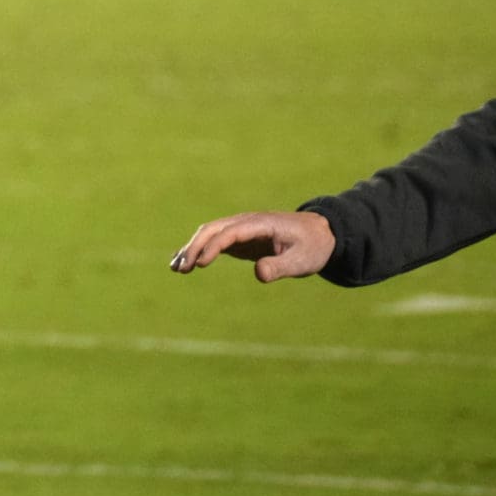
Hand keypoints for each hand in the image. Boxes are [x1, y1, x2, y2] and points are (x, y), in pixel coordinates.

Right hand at [169, 210, 334, 282]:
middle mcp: (246, 222)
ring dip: (191, 248)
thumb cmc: (313, 246)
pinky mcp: (239, 238)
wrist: (320, 233)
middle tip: (181, 269)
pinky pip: (213, 241)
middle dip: (194, 247)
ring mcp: (241, 228)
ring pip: (208, 233)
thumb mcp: (302, 260)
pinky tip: (182, 263)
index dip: (213, 247)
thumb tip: (258, 273)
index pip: (230, 233)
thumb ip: (280, 266)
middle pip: (212, 229)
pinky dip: (197, 250)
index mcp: (260, 224)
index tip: (200, 265)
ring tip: (176, 269)